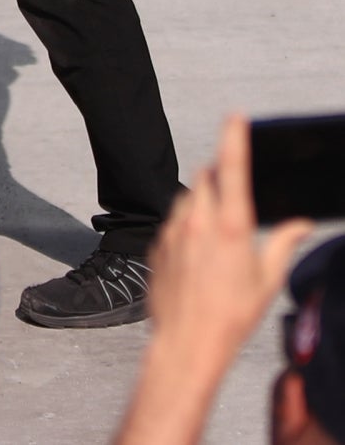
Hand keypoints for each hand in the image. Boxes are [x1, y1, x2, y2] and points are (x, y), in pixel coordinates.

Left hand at [145, 115, 312, 365]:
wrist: (187, 341)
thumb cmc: (233, 314)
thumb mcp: (268, 279)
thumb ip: (284, 243)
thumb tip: (301, 223)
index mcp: (231, 227)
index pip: (232, 170)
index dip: (233, 139)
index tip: (235, 117)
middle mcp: (197, 222)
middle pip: (206, 179)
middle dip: (221, 177)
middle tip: (237, 194)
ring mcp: (172, 232)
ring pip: (187, 199)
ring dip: (203, 202)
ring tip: (220, 235)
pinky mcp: (156, 245)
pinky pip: (173, 222)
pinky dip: (187, 225)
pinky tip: (199, 255)